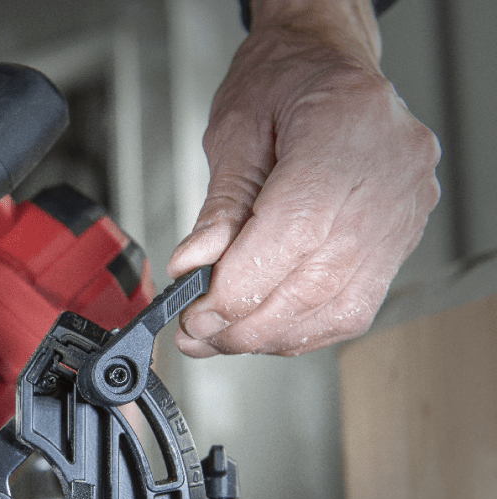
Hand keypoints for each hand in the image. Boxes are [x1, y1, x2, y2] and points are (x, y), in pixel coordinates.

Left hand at [167, 0, 440, 356]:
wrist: (328, 62)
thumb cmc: (284, 81)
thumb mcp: (235, 130)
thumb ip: (219, 206)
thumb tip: (192, 267)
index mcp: (345, 130)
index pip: (293, 236)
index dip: (238, 289)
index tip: (194, 314)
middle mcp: (390, 176)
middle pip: (316, 282)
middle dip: (246, 324)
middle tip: (196, 335)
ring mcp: (404, 211)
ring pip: (338, 307)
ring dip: (271, 335)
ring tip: (221, 337)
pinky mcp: (402, 237)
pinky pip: (357, 305)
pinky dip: (305, 327)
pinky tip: (264, 327)